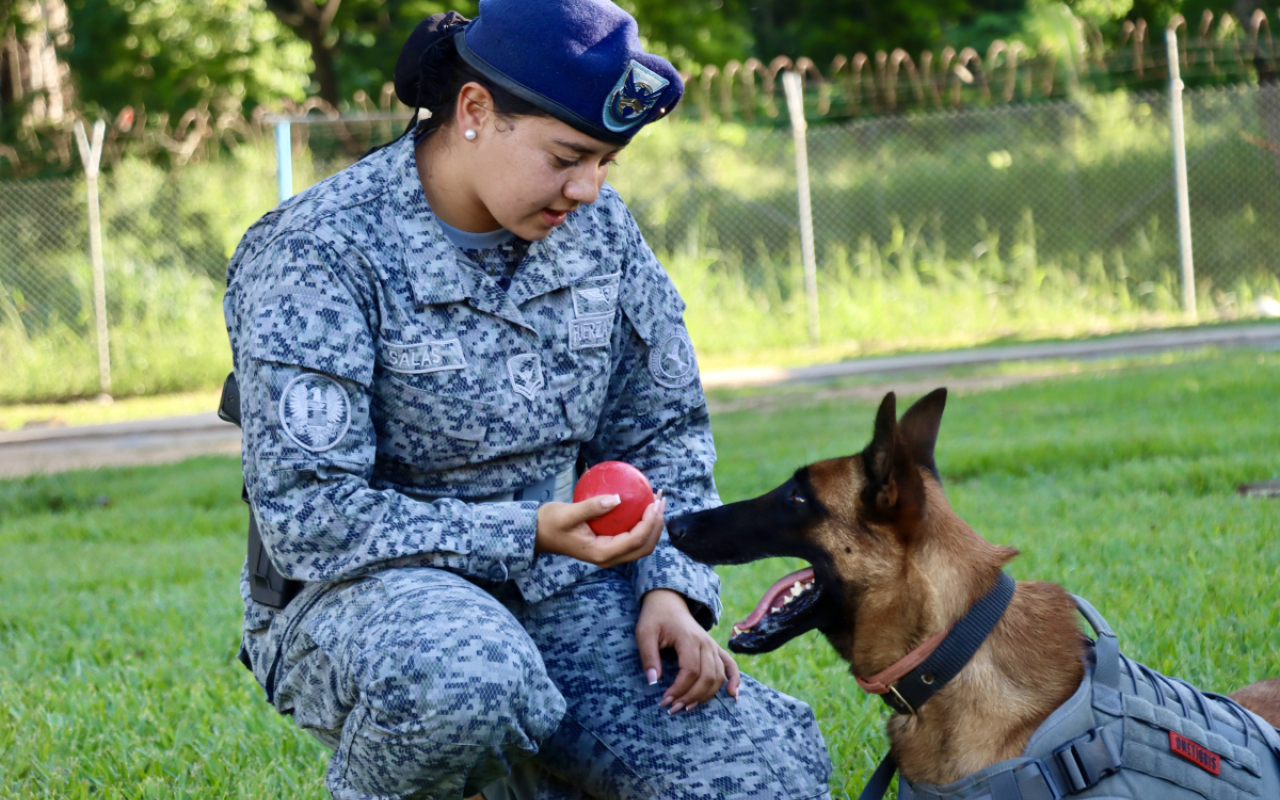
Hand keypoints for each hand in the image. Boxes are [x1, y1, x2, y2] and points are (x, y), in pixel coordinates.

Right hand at [534, 491, 665, 567]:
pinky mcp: (609, 546)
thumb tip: (617, 498)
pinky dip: (642, 523)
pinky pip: (632, 537)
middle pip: (644, 546)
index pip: (635, 541)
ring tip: (656, 500)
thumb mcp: (567, 513)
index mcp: (601, 553)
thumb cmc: (550, 523)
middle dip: (657, 524)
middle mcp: (609, 557)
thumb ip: (591, 507)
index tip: (653, 502)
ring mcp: (610, 553)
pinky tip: (641, 504)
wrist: (538, 534)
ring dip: (652, 524)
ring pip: (641, 544)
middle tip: (661, 499)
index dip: (650, 522)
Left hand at [635, 588, 740, 713]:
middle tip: (673, 709)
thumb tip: (653, 681)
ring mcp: (713, 646)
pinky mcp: (715, 649)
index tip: (664, 700)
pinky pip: (731, 666)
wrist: (668, 602)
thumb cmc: (655, 618)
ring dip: (705, 696)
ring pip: (718, 677)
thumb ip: (648, 657)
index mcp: (689, 638)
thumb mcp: (644, 634)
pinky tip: (732, 695)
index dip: (679, 690)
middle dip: (691, 697)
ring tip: (687, 707)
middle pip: (707, 677)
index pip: (690, 671)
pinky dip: (734, 681)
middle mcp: (705, 643)